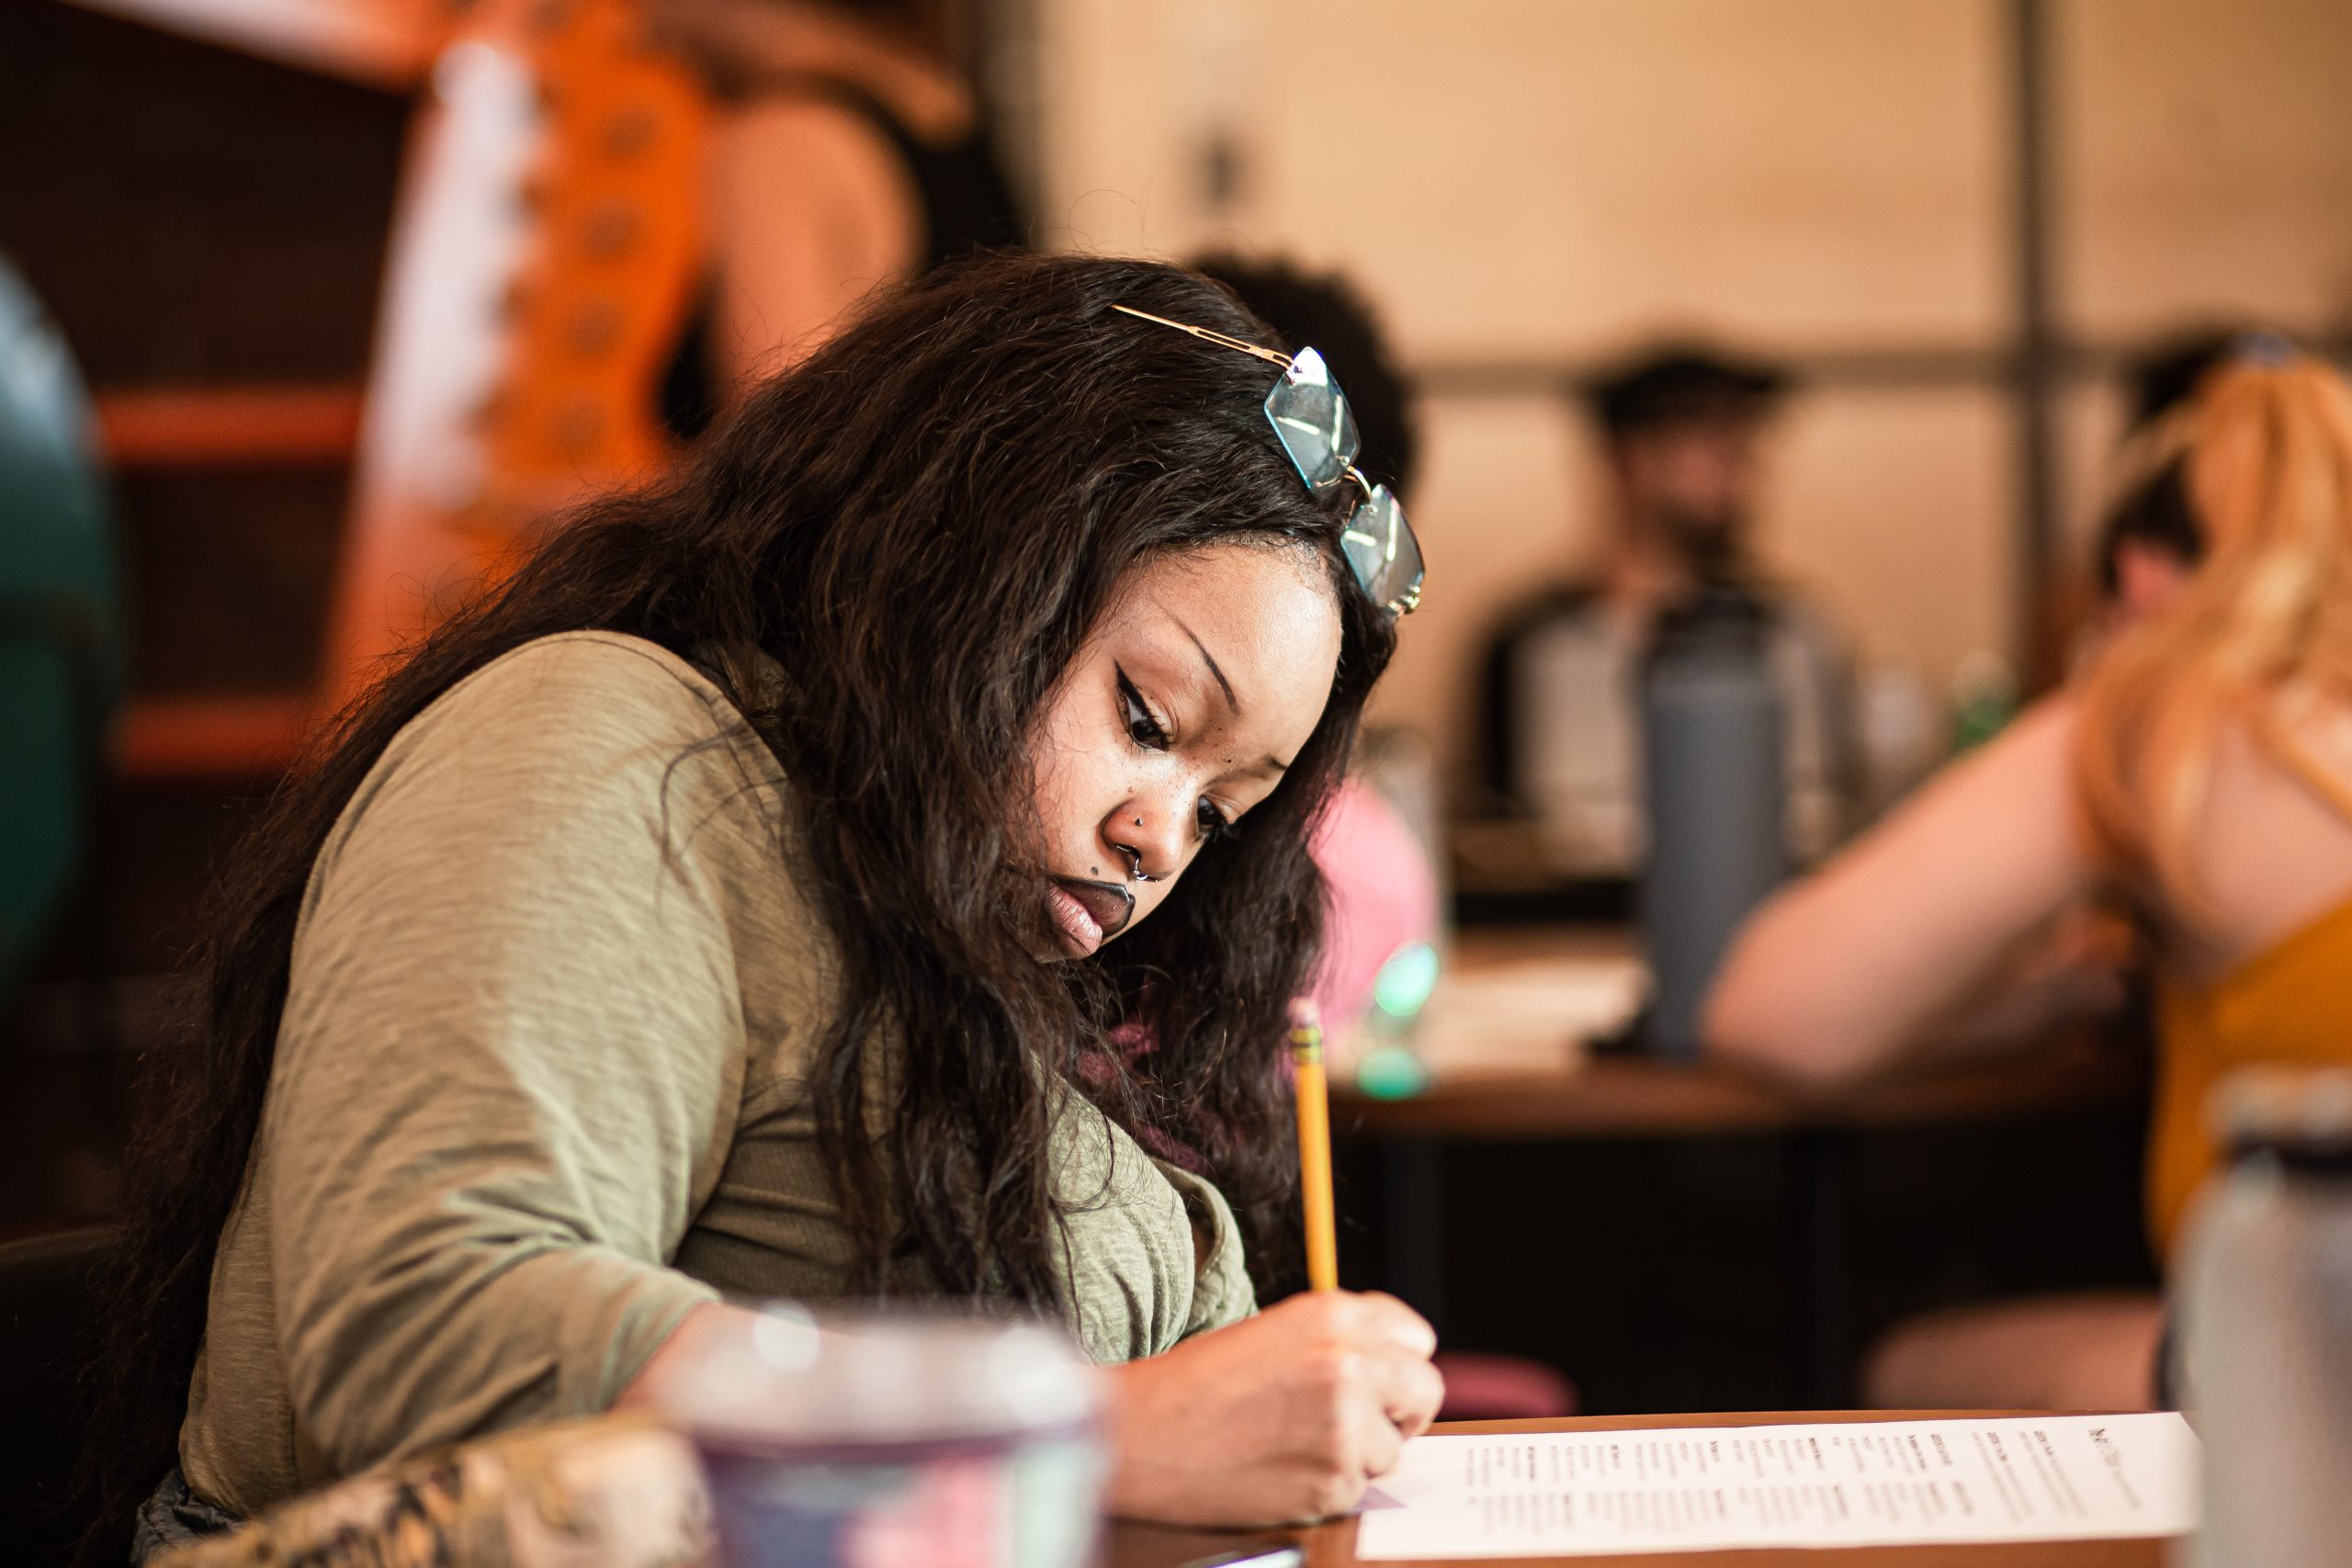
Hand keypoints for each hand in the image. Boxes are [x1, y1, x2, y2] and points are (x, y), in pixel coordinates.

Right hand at [1101, 1290, 1443, 1526]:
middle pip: (1425, 1390)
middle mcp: (1349, 1364)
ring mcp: (1345, 1425)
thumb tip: (1397, 1365)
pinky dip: (1327, 1487)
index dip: (1395, 1363)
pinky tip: (1282, 1469)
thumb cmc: (1199, 1384)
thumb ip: (1341, 1340)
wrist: (1142, 1435)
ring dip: (1357, 1453)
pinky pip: (1358, 1489)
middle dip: (1399, 1410)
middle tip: (1358, 1422)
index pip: (1416, 1338)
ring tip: (1296, 1444)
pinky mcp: (1333, 1482)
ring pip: (1392, 1448)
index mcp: (1334, 1315)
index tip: (1376, 1379)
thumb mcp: (1276, 1331)